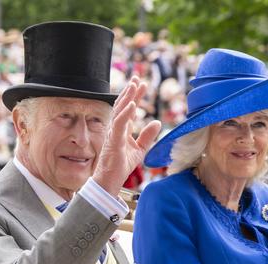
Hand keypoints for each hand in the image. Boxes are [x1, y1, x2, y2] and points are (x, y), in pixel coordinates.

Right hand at [93, 76, 161, 195]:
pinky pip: (119, 124)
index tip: (141, 83)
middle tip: (137, 78)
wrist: (110, 180)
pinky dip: (125, 114)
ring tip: (134, 85)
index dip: (135, 96)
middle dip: (130, 91)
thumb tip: (157, 123)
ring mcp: (113, 133)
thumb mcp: (140, 149)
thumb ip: (148, 136)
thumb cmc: (121, 165)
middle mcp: (116, 128)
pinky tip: (132, 105)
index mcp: (123, 130)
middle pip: (123, 106)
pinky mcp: (113, 141)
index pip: (129, 109)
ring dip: (127, 98)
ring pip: (119, 111)